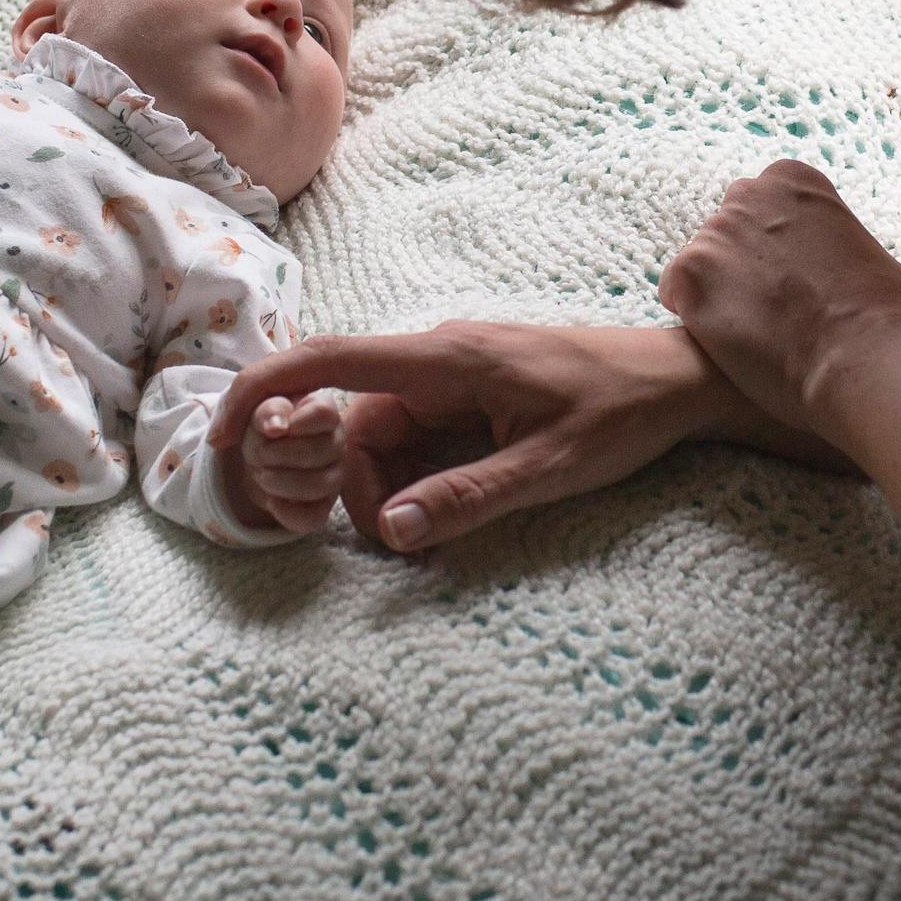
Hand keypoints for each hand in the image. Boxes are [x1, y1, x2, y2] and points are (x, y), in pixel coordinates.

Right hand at [212, 323, 786, 550]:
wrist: (682, 378)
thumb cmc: (623, 412)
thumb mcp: (550, 468)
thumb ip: (469, 498)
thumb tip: (390, 529)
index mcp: (448, 358)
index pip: (329, 362)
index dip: (262, 393)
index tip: (218, 437)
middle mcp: (440, 357)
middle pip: (350, 419)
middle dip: (349, 483)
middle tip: (393, 543)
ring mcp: (453, 374)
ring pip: (379, 434)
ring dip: (385, 488)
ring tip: (430, 537)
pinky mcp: (470, 394)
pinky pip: (415, 436)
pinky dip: (414, 480)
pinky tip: (445, 515)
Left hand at [222, 390, 347, 537]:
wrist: (255, 459)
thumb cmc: (262, 427)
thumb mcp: (257, 410)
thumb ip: (266, 409)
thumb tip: (275, 425)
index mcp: (323, 411)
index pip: (325, 414)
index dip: (296, 422)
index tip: (273, 429)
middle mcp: (337, 443)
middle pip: (322, 450)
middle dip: (279, 454)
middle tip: (259, 453)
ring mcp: (334, 477)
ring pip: (320, 485)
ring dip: (280, 482)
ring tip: (261, 474)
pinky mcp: (323, 507)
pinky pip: (312, 517)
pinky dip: (285, 511)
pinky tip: (271, 499)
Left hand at [658, 160, 900, 443]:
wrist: (864, 355)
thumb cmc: (883, 314)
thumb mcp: (864, 248)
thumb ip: (829, 240)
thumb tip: (831, 265)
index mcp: (795, 180)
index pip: (761, 208)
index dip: (773, 249)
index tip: (791, 281)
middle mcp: (750, 194)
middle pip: (727, 232)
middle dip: (741, 266)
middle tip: (769, 310)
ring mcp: (716, 232)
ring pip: (702, 265)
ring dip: (720, 294)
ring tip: (756, 333)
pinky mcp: (690, 273)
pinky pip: (675, 292)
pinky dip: (695, 317)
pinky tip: (728, 340)